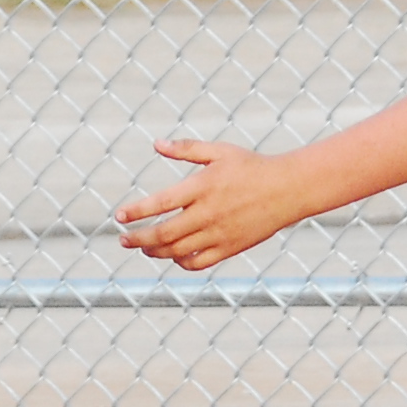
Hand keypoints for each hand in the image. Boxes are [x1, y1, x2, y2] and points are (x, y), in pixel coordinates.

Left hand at [115, 139, 302, 270]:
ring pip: (177, 251)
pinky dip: (181, 262)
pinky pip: (199, 262)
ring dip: (155, 251)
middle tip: (123, 239)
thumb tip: (156, 144)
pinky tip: (173, 256)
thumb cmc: (251, 167)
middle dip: (139, 238)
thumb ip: (186, 149)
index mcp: (202, 187)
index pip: (160, 203)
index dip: (136, 211)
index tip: (119, 216)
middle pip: (164, 233)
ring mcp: (218, 233)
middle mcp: (207, 214)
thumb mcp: (219, 152)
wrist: (288, 190)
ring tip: (143, 247)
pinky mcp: (230, 248)